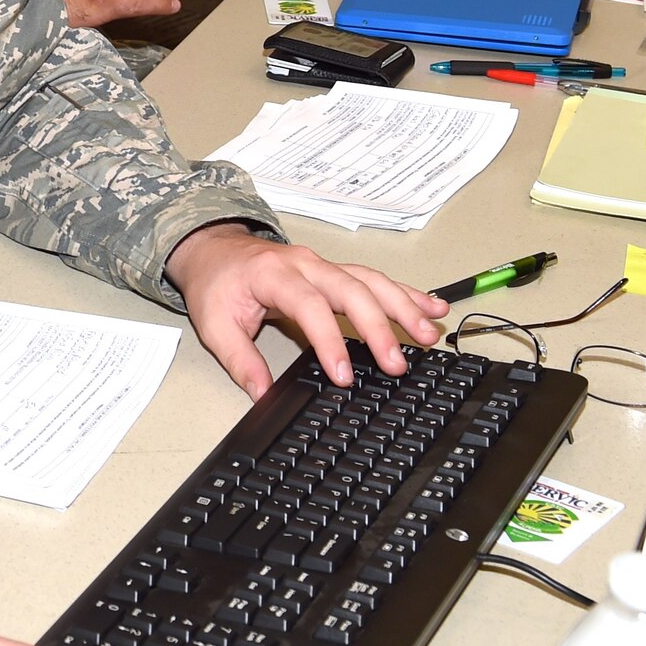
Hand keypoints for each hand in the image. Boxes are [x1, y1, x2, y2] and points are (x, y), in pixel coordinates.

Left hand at [165, 224, 448, 400]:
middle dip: (378, 326)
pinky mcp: (335, 272)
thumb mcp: (214, 323)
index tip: (344, 375)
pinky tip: (431, 307)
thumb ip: (239, 360)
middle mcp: (305, 265)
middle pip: (349, 290)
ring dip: (402, 306)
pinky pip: (375, 278)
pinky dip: (405, 293)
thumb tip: (262, 395)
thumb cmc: (217, 284)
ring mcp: (323, 266)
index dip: (328, 340)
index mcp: (273, 274)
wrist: (214, 249)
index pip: (308, 305)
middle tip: (397, 363)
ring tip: (428, 334)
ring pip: (370, 281)